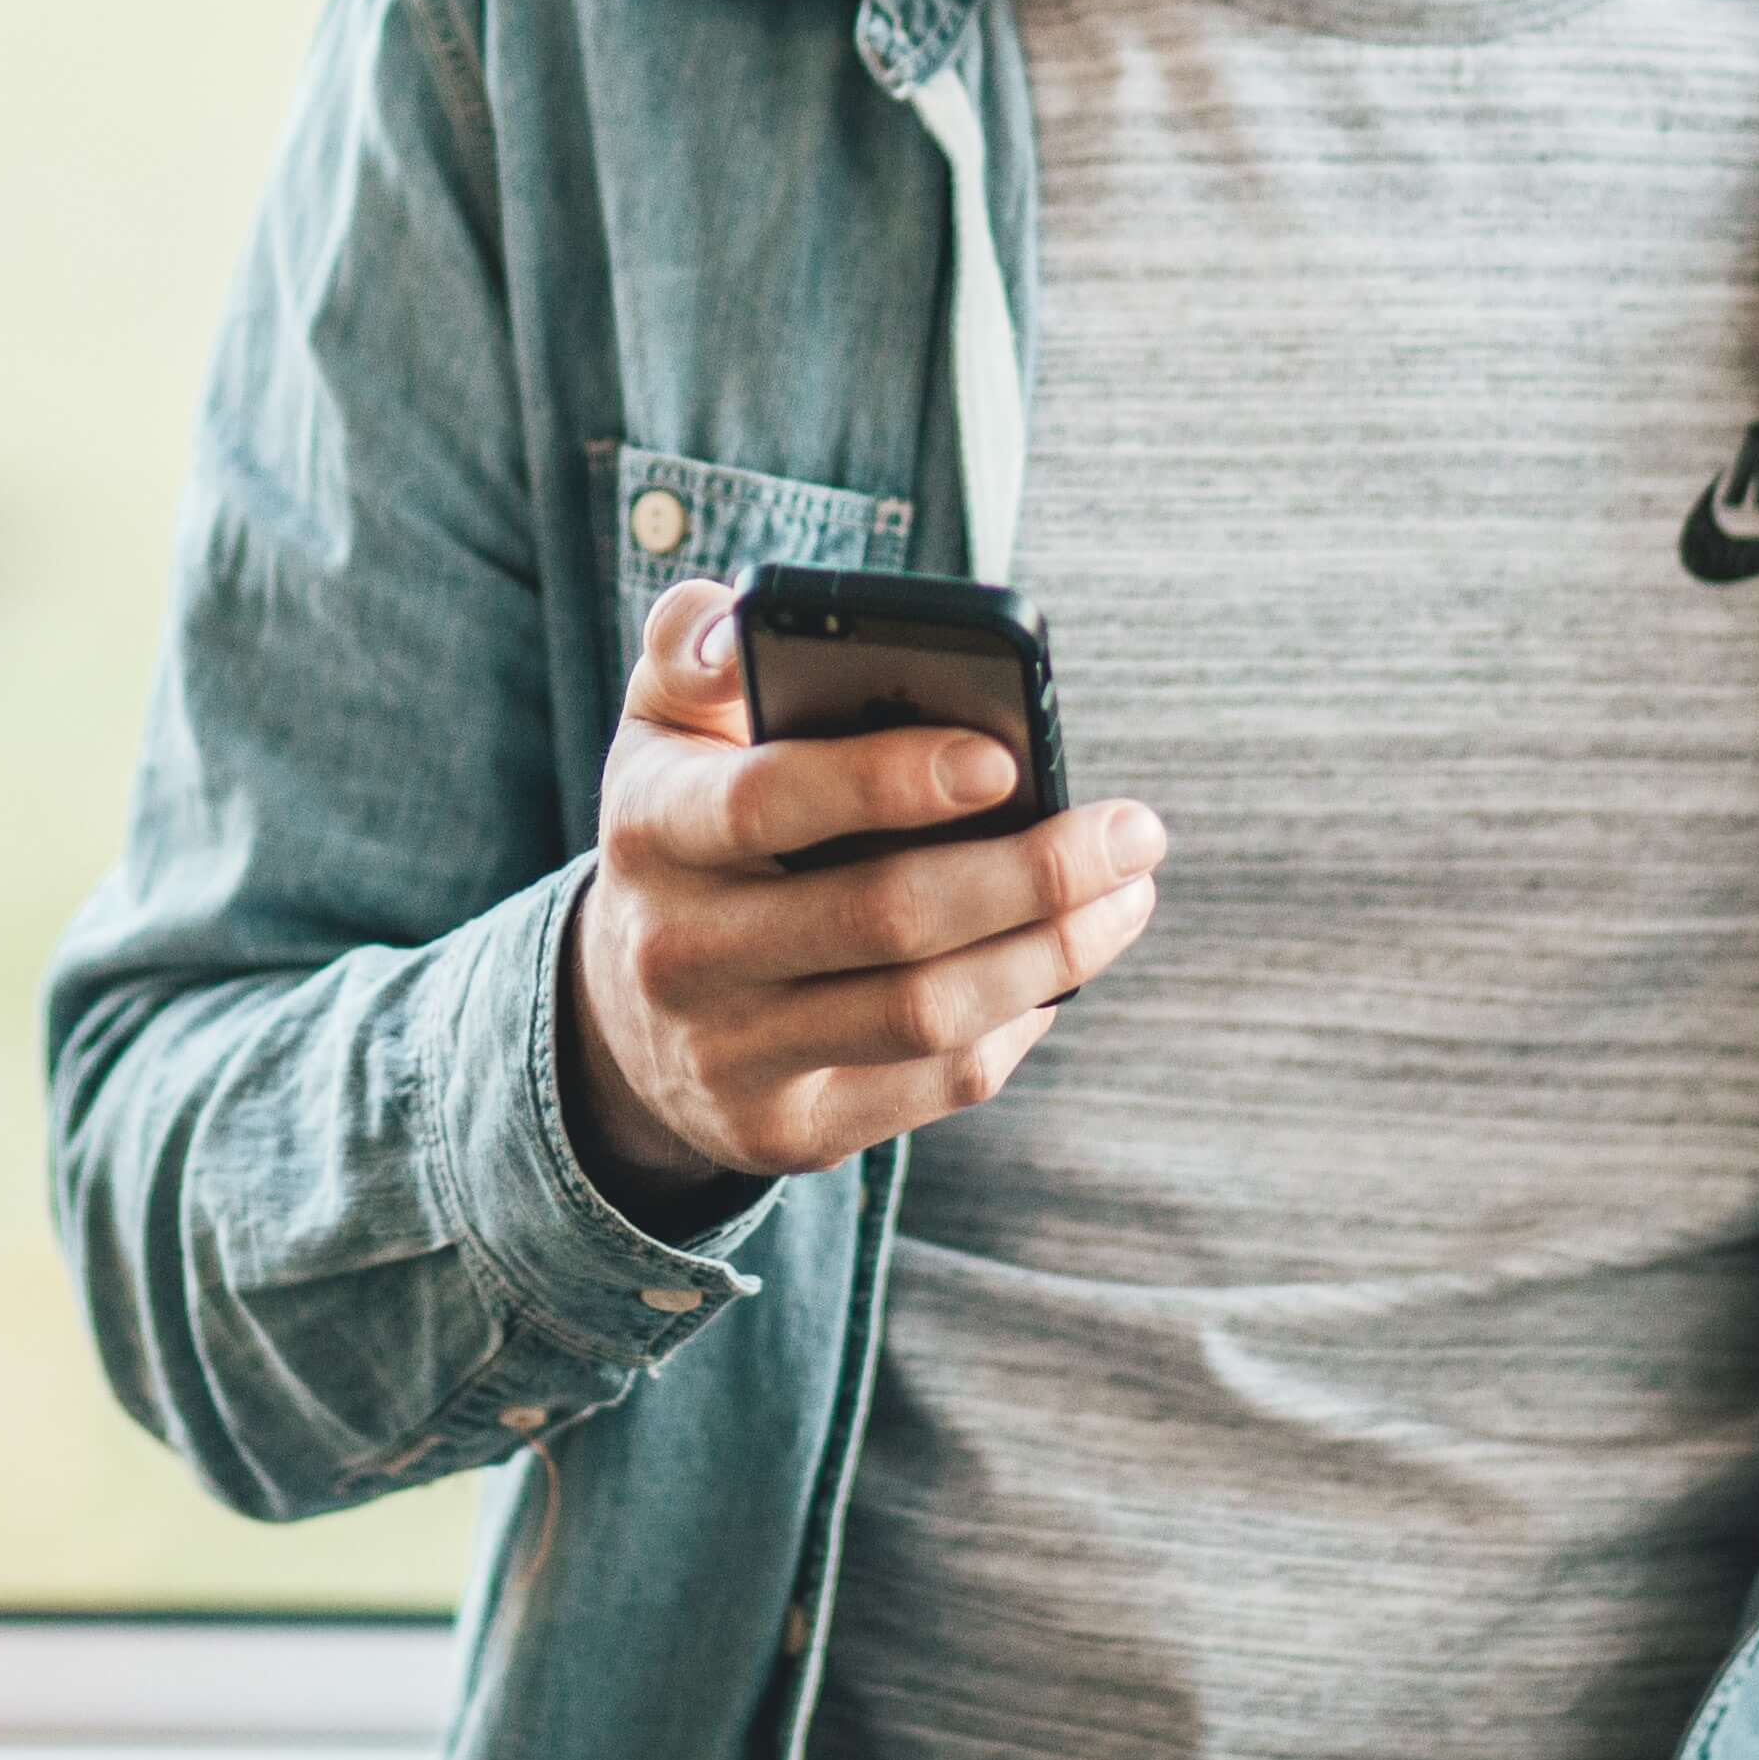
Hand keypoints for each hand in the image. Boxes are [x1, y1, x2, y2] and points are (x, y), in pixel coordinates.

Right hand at [558, 575, 1168, 1219]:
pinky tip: (1058, 969)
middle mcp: (677, 951)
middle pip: (882, 918)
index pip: (767, 799)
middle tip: (1134, 831)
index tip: (1005, 757)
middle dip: (1032, 873)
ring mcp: (728, 1054)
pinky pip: (931, 1083)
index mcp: (651, 826)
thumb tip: (748, 627)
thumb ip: (698, 645)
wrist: (624, 1008)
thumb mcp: (665, 724)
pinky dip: (1016, 1023)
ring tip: (1126, 895)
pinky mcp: (783, 1131)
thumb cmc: (690, 824)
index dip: (887, 779)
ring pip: (925, 1012)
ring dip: (1052, 952)